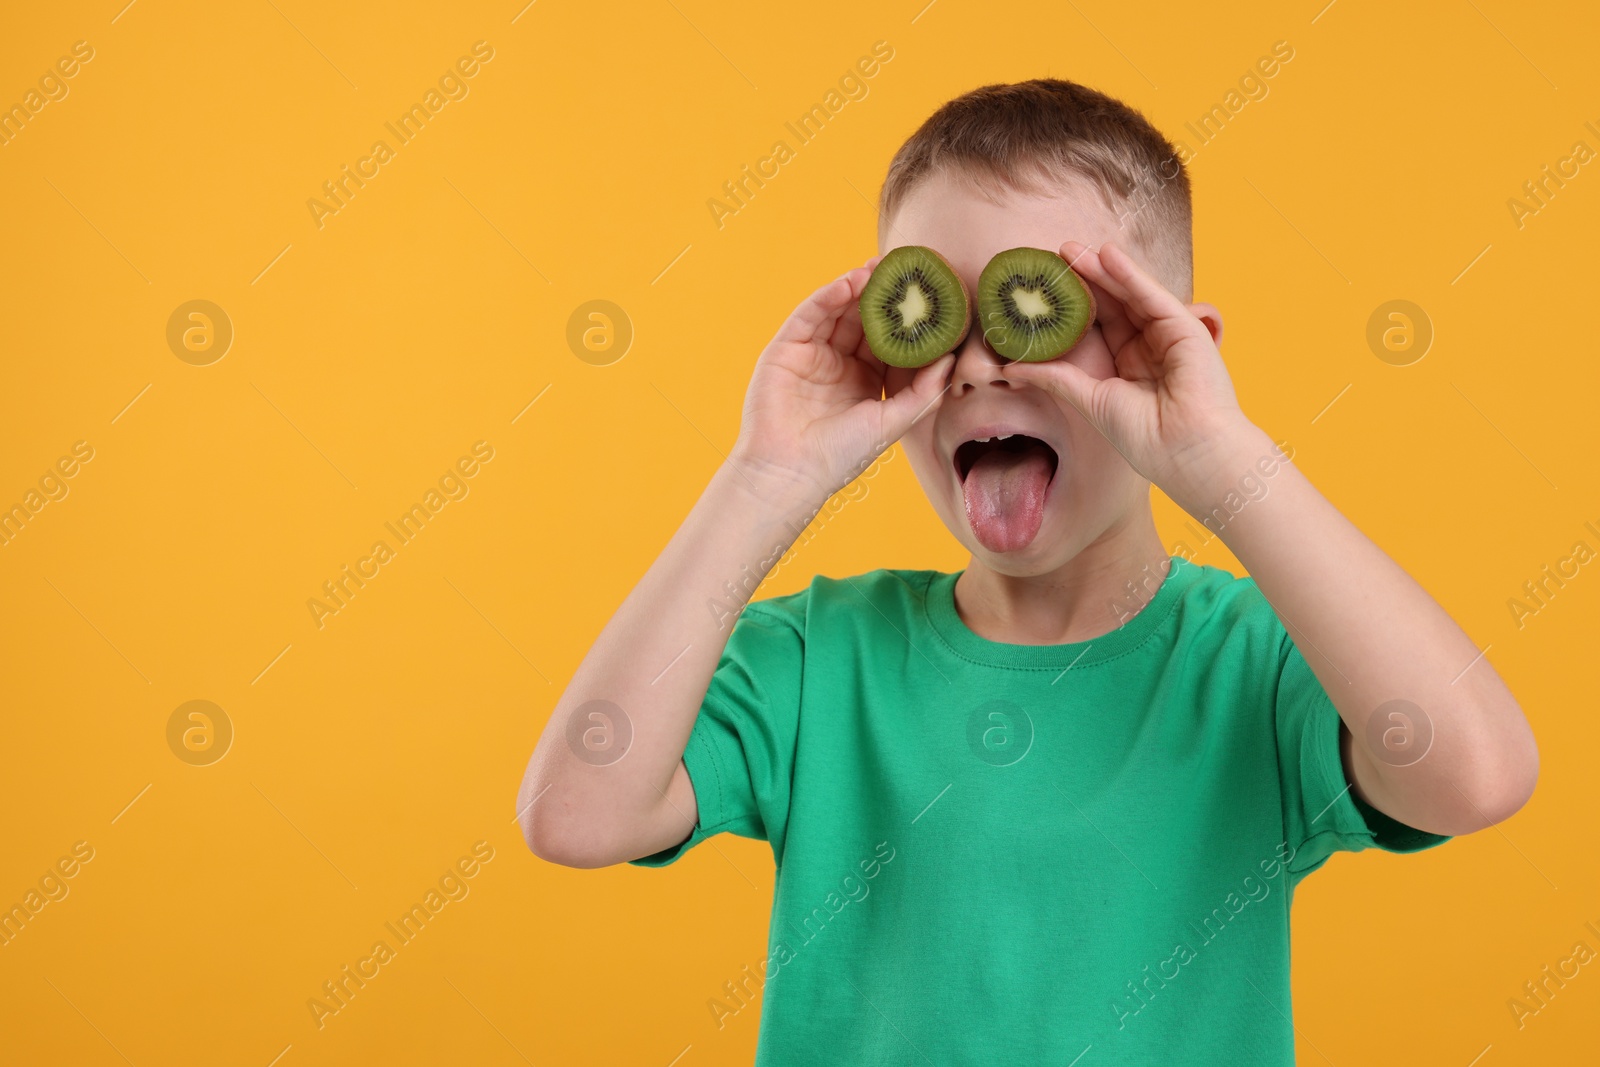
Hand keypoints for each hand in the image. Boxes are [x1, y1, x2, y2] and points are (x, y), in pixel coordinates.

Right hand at [729, 259, 955, 506]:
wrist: (791, 471)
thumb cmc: (841, 455)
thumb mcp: (892, 421)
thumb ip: (924, 391)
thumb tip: (952, 358)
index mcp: (865, 381)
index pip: (890, 341)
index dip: (907, 319)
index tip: (930, 296)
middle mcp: (838, 363)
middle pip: (864, 319)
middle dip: (884, 294)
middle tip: (905, 269)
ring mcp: (812, 354)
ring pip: (838, 311)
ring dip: (857, 287)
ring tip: (880, 268)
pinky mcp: (786, 348)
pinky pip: (810, 315)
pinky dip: (828, 296)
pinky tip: (848, 283)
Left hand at [1002, 240, 1258, 500]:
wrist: (1186, 452)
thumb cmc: (1144, 437)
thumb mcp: (1090, 400)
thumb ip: (1055, 378)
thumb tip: (1010, 368)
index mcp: (1130, 365)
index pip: (1099, 325)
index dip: (1072, 306)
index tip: (1045, 286)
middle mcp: (1151, 346)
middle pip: (1113, 304)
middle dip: (1085, 278)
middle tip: (1054, 255)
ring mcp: (1169, 336)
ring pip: (1131, 294)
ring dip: (1102, 269)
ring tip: (1071, 249)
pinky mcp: (1186, 328)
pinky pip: (1153, 296)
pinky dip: (1130, 275)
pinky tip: (1108, 255)